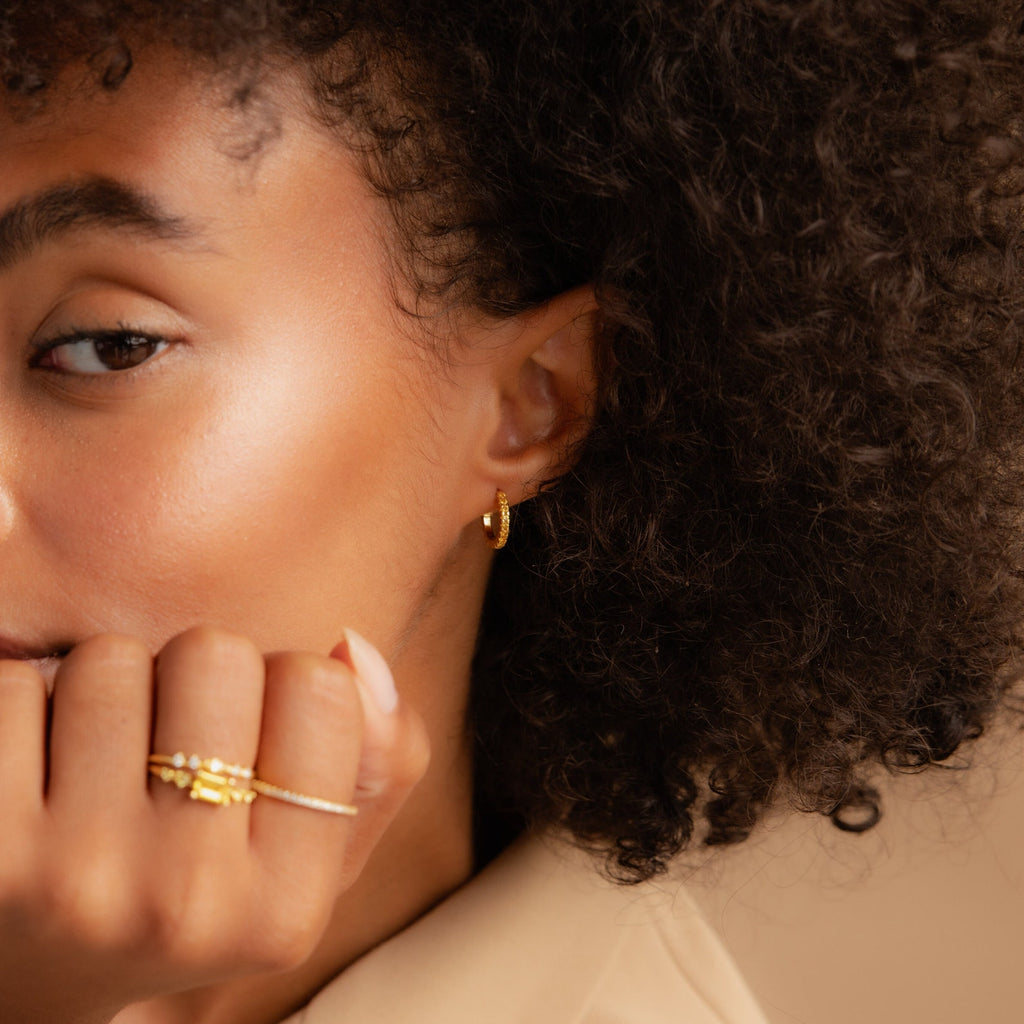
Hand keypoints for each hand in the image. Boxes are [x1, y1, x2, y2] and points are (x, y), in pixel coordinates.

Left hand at [0, 626, 428, 1023]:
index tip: (253, 741)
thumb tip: (354, 646)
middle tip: (168, 749)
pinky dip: (24, 705)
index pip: (320, 686)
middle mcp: (185, 903)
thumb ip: (380, 757)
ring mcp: (73, 879)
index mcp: (285, 906)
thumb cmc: (192, 894)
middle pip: (215, 655)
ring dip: (106, 688)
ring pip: (111, 660)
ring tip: (100, 762)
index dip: (283, 688)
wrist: (33, 986)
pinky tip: (33, 772)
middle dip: (192, 678)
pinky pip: (16, 687)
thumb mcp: (315, 856)